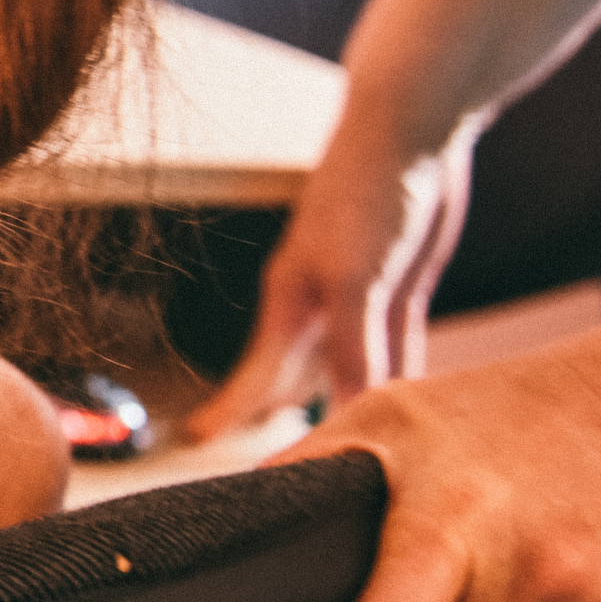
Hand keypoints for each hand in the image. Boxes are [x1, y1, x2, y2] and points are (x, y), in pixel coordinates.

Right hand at [187, 128, 471, 441]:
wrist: (406, 132)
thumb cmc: (365, 195)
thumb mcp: (357, 279)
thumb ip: (355, 348)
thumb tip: (354, 415)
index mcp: (290, 303)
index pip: (254, 376)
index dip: (226, 412)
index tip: (193, 443)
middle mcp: (317, 307)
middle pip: (294, 380)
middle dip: (281, 421)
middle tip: (273, 470)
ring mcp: (358, 298)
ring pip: (346, 368)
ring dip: (344, 403)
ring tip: (334, 447)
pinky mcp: (398, 290)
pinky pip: (394, 348)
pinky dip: (395, 376)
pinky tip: (402, 399)